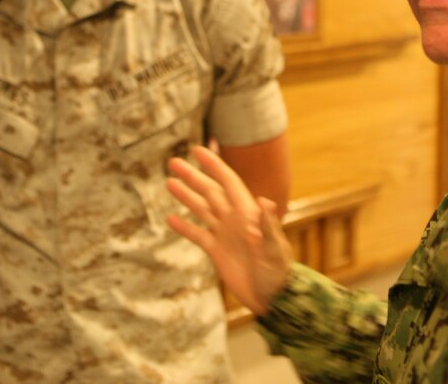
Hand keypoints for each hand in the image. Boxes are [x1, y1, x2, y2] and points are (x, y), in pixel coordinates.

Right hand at [166, 145, 292, 314]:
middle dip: (193, 176)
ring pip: (202, 209)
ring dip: (186, 196)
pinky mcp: (217, 252)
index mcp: (248, 213)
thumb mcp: (275, 249)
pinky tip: (170, 219)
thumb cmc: (278, 272)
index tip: (198, 150)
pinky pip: (198, 235)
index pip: (228, 182)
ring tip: (169, 182)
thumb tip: (264, 200)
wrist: (273, 298)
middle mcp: (234, 219)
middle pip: (210, 192)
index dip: (214, 165)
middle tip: (173, 162)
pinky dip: (184, 227)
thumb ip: (268, 225)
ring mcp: (225, 234)